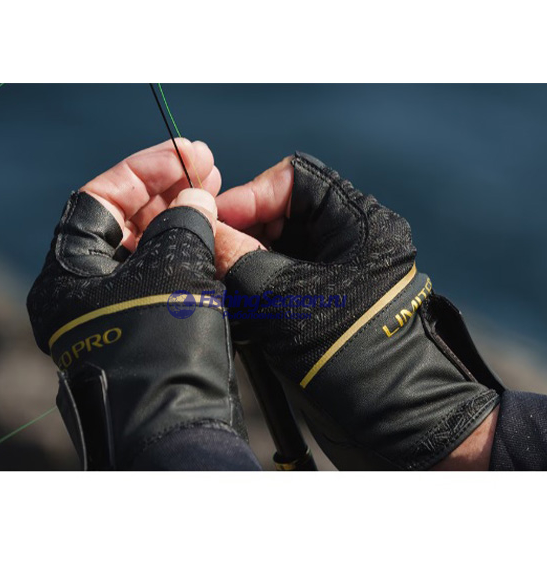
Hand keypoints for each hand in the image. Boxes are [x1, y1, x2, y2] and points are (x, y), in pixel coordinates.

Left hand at [27, 140, 247, 469]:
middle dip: (165, 191)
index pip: (98, 200)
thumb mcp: (172, 270)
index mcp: (69, 274)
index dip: (142, 171)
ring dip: (181, 219)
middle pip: (123, 221)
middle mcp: (87, 290)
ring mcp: (119, 308)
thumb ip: (183, 220)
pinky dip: (189, 251)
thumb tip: (195, 196)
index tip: (184, 154)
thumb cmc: (165, 347)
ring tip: (215, 193)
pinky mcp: (150, 324)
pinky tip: (214, 232)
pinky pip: (166, 275)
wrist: (179, 423)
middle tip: (207, 169)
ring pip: (148, 248)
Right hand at [215, 152, 503, 469]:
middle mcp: (352, 237)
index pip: (295, 178)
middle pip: (284, 211)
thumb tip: (201, 227)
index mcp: (357, 221)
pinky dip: (258, 282)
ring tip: (223, 281)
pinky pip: (285, 273)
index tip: (215, 222)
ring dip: (247, 258)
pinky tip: (238, 300)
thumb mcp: (284, 298)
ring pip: (281, 244)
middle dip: (245, 230)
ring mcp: (340, 268)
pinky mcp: (328, 296)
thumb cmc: (348, 351)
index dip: (250, 195)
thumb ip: (236, 257)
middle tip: (213, 254)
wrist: (391, 414)